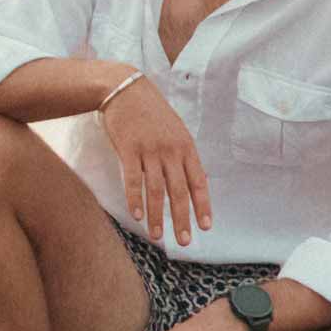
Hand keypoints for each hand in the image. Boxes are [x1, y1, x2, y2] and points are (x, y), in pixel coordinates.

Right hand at [97, 72, 212, 244]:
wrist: (125, 89)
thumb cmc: (150, 111)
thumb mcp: (175, 129)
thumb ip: (182, 154)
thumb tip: (194, 180)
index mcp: (186, 146)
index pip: (198, 182)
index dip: (202, 205)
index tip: (205, 226)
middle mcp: (171, 150)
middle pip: (179, 190)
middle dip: (182, 218)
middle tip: (184, 241)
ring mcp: (150, 150)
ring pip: (156, 189)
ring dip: (157, 215)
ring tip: (157, 235)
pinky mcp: (128, 149)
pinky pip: (133, 180)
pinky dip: (135, 199)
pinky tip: (137, 216)